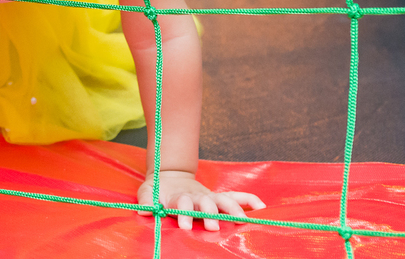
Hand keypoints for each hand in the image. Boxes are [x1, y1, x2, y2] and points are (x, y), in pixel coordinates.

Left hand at [138, 170, 264, 230]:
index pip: (183, 204)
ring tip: (242, 221)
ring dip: (233, 209)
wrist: (169, 177)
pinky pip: (237, 196)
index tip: (185, 226)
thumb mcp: (147, 193)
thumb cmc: (157, 191)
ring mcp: (210, 197)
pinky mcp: (218, 198)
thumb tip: (143, 212)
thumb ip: (146, 201)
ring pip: (224, 200)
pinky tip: (261, 208)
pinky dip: (249, 200)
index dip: (184, 214)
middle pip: (206, 203)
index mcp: (180, 198)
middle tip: (213, 226)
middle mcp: (198, 197)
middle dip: (210, 214)